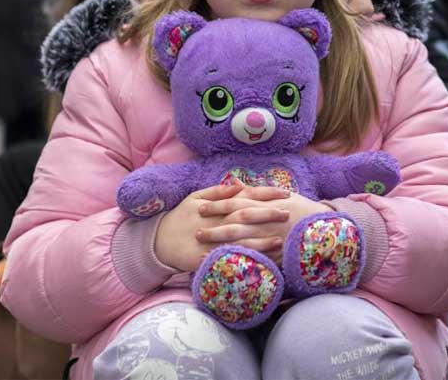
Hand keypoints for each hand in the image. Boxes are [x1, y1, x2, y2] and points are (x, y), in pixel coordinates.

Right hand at [154, 182, 290, 271]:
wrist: (158, 241)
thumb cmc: (181, 217)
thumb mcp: (196, 198)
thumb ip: (218, 192)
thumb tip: (238, 183)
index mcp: (217, 205)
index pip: (246, 196)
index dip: (266, 194)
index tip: (286, 193)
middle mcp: (217, 222)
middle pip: (245, 216)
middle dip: (267, 214)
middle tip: (288, 214)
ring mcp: (212, 242)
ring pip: (240, 241)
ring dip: (260, 241)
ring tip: (280, 241)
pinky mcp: (206, 259)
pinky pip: (227, 260)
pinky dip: (242, 261)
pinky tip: (259, 263)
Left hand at [196, 192, 333, 263]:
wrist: (325, 229)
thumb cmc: (302, 209)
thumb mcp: (281, 195)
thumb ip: (257, 192)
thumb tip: (236, 184)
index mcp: (266, 204)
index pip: (236, 203)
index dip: (217, 205)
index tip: (201, 208)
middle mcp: (266, 221)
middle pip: (234, 224)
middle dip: (215, 228)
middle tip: (197, 231)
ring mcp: (270, 239)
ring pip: (240, 243)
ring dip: (220, 246)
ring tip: (202, 250)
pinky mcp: (275, 255)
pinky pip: (253, 259)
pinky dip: (236, 262)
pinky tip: (222, 265)